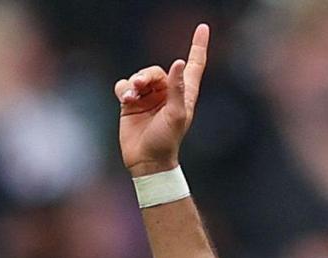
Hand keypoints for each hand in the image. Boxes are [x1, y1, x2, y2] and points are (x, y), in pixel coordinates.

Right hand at [116, 23, 207, 175]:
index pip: (194, 65)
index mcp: (184, 94)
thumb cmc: (167, 141)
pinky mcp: (131, 103)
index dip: (198, 46)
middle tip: (140, 86)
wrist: (146, 161)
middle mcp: (167, 93)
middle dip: (146, 75)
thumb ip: (178, 89)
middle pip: (156, 70)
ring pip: (139, 76)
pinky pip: (124, 86)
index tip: (203, 28)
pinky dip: (123, 90)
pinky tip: (126, 100)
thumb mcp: (176, 115)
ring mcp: (149, 97)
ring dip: (134, 83)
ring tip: (131, 96)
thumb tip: (178, 63)